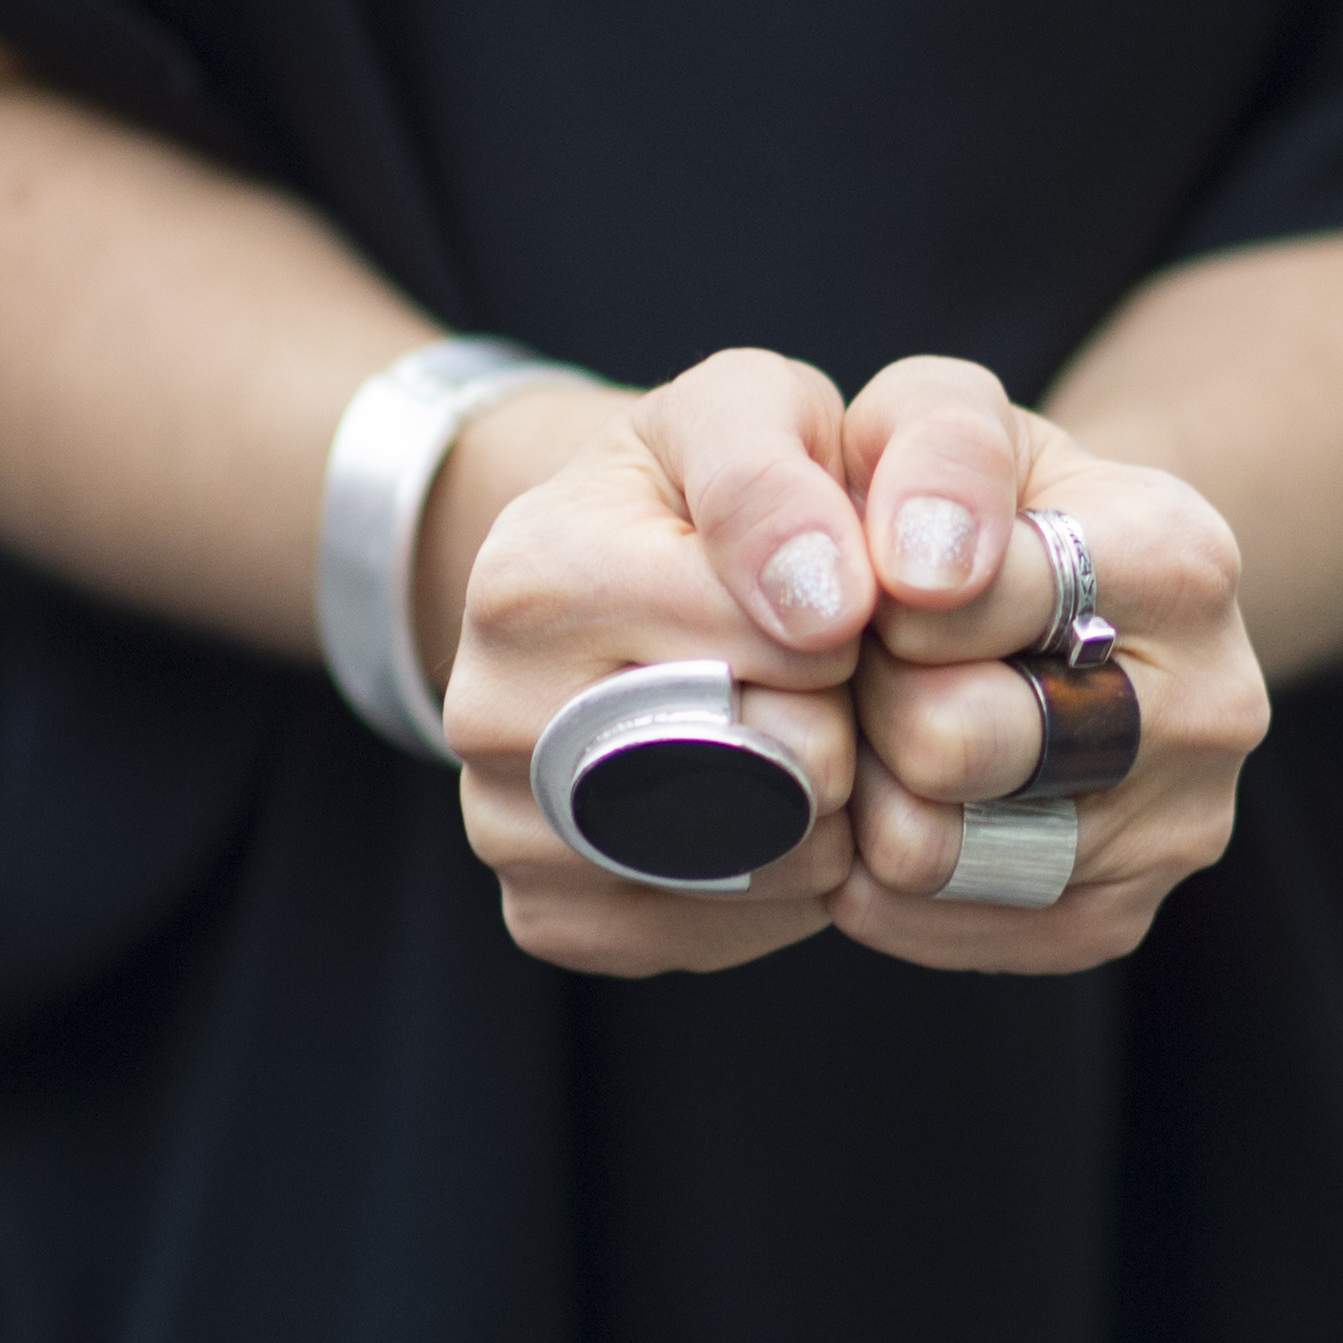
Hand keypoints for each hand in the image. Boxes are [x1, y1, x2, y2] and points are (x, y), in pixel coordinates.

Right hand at [441, 348, 874, 974]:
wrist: (614, 564)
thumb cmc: (707, 481)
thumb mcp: (751, 409)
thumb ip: (784, 473)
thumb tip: (827, 606)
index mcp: (532, 574)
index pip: (785, 644)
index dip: (854, 622)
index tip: (835, 593)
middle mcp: (488, 713)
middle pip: (780, 770)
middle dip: (844, 716)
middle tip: (819, 670)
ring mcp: (506, 830)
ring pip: (763, 866)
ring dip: (824, 807)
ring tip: (791, 728)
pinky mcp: (547, 917)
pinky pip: (720, 932)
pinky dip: (776, 885)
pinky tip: (759, 806)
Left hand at [826, 358, 1267, 975]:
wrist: (1070, 599)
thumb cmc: (983, 501)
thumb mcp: (949, 414)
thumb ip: (930, 442)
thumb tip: (916, 577)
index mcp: (1183, 560)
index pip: (950, 604)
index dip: (871, 593)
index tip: (881, 581)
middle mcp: (1211, 705)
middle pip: (943, 742)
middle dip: (868, 696)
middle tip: (872, 665)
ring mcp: (1177, 828)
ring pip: (924, 850)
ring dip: (863, 788)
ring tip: (879, 727)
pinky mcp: (1115, 920)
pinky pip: (924, 924)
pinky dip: (872, 872)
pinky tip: (893, 799)